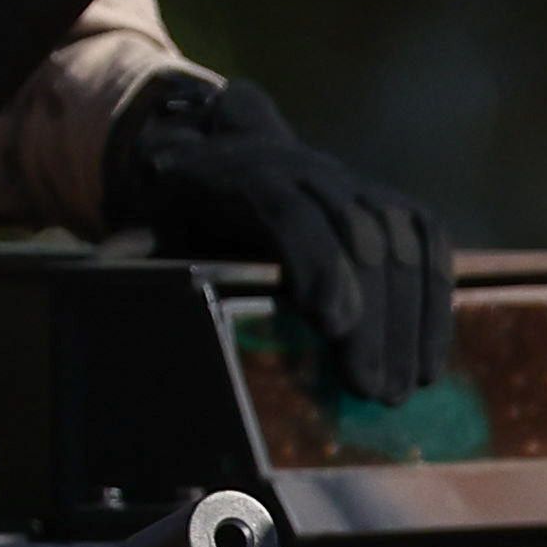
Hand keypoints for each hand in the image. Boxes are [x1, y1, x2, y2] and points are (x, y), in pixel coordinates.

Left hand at [102, 73, 453, 401]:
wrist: (221, 157)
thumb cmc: (182, 214)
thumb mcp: (150, 228)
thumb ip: (136, 250)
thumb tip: (111, 268)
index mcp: (242, 173)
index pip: (291, 210)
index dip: (318, 262)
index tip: (334, 324)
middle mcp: (307, 168)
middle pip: (357, 235)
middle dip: (373, 317)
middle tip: (372, 389)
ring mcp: (354, 182)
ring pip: (400, 240)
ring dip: (408, 320)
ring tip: (401, 389)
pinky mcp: (390, 201)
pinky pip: (427, 241)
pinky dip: (435, 299)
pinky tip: (430, 360)